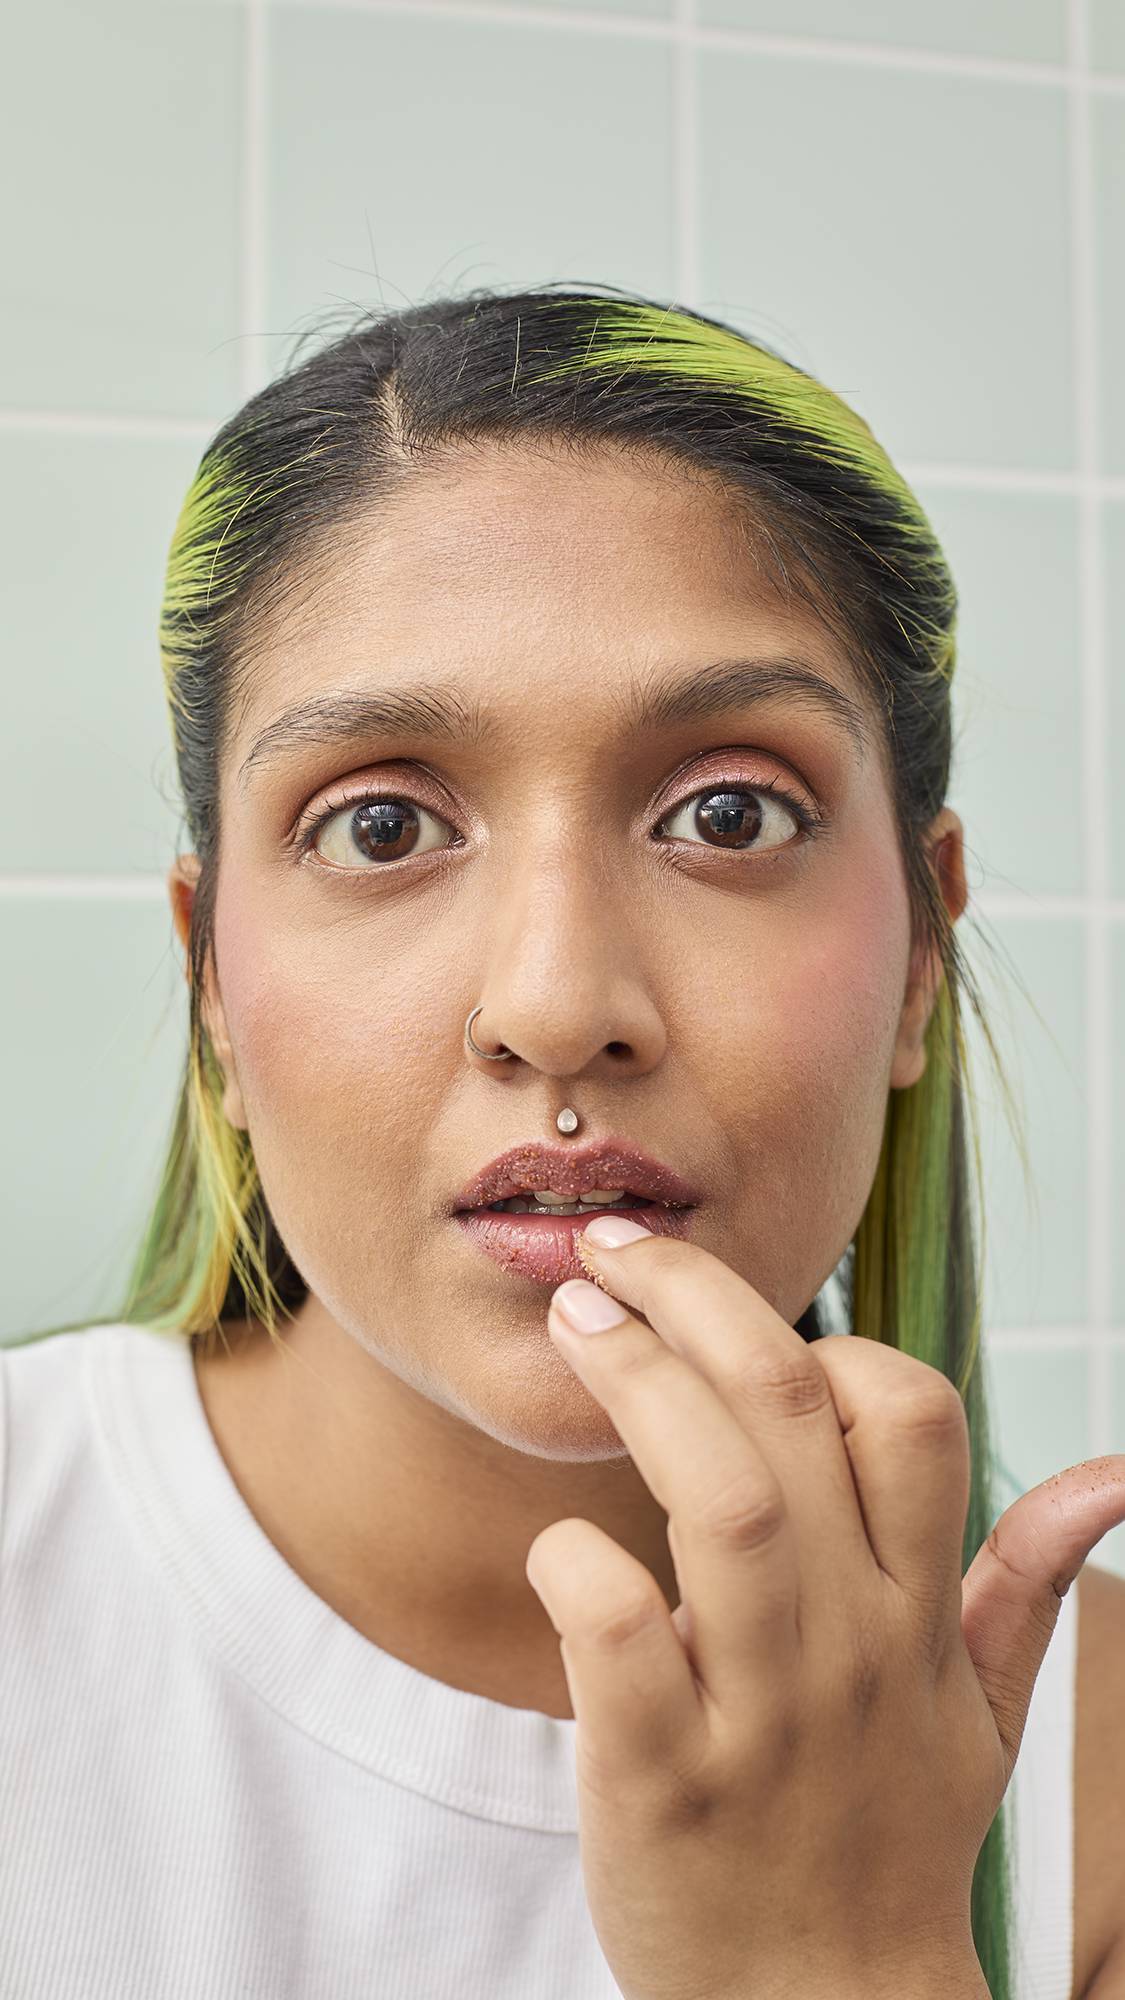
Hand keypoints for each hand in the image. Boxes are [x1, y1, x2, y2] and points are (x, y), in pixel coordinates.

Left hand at [523, 1218, 1124, 1999]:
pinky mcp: (660, 1780)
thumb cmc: (885, 1839)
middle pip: (791, 1416)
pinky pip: (616, 1636)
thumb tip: (1111, 1474)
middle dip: (699, 1305)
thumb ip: (1024, 1582)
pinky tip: (559, 1543)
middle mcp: (851, 1646)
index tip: (747, 1315)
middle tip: (612, 1251)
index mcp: (917, 1616)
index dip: (833, 1342)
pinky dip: (578, 1565)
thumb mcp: (982, 1718)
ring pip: (722, 1500)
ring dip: (638, 1390)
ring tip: (574, 1324)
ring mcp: (760, 1713)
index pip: (915, 1417)